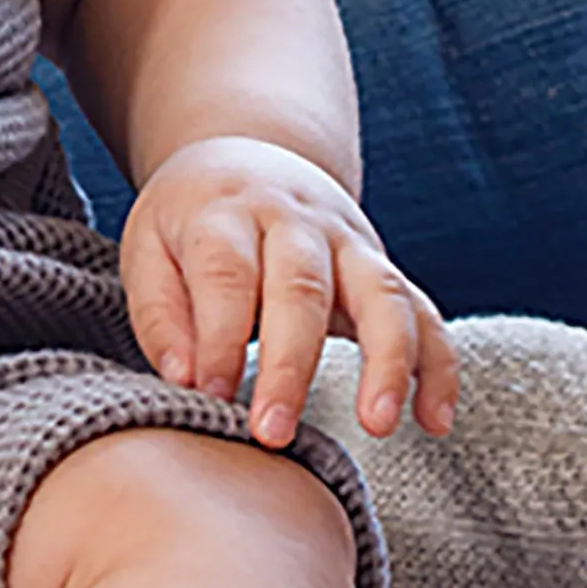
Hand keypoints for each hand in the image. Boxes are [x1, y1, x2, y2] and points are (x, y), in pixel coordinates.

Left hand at [119, 134, 458, 450]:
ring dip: (386, 359)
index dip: (218, 336)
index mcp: (228, 212)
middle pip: (302, 285)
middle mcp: (296, 222)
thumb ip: (160, 313)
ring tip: (379, 424)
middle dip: (291, 364)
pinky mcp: (381, 269)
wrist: (248, 154)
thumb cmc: (191, 223)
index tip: (210, 396)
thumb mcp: (149, 247)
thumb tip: (186, 379)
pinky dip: (437, 365)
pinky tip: (436, 420)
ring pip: (382, 292)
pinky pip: (423, 312)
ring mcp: (348, 243)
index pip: (227, 273)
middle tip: (271, 434)